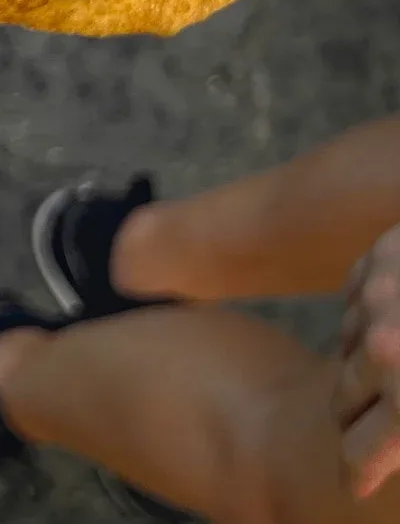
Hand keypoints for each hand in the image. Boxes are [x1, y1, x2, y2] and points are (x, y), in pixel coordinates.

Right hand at [337, 222, 399, 499]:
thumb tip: (397, 436)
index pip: (358, 455)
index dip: (362, 472)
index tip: (361, 481)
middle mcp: (389, 350)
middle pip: (342, 401)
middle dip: (362, 416)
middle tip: (382, 424)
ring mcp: (380, 298)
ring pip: (346, 347)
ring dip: (368, 361)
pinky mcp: (380, 254)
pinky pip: (356, 294)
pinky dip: (373, 308)